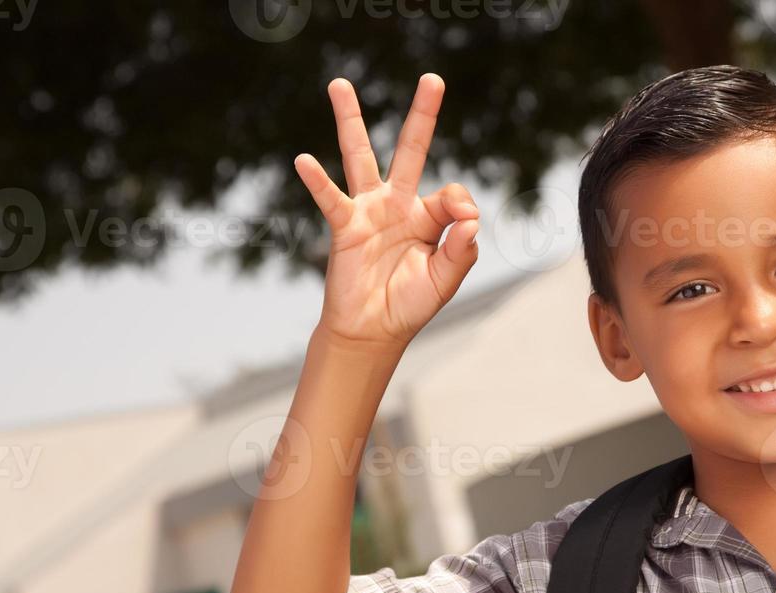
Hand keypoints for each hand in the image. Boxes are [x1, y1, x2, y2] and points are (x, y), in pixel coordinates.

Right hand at [294, 73, 479, 347]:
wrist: (373, 331)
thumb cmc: (409, 305)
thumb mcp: (445, 279)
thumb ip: (461, 250)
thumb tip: (471, 217)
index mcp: (427, 217)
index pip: (452, 194)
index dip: (460, 205)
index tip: (462, 224)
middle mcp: (398, 204)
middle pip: (410, 150)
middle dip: (423, 115)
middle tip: (433, 79)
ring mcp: (369, 211)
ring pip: (360, 156)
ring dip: (351, 121)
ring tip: (339, 84)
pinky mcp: (345, 226)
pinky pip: (331, 199)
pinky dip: (317, 182)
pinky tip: (304, 161)